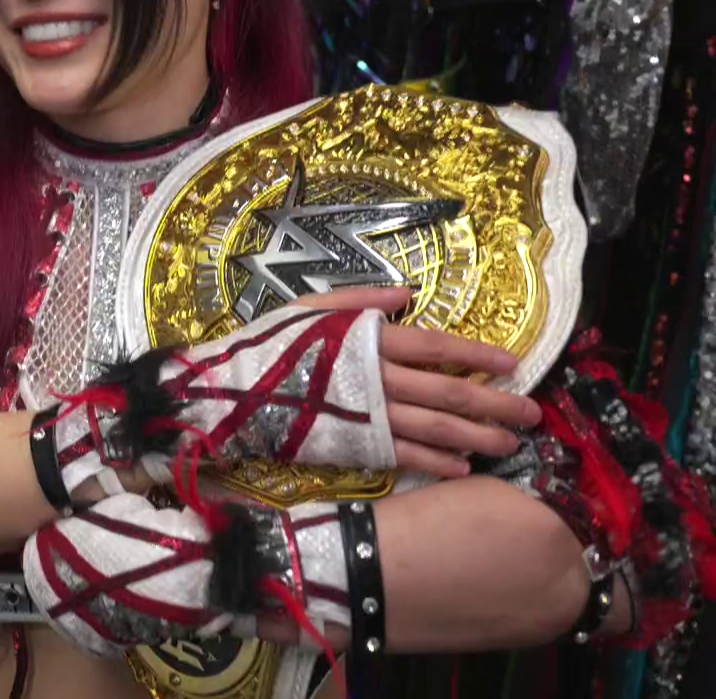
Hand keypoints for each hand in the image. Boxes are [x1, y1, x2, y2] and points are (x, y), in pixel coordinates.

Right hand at [292, 287, 540, 478]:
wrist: (230, 392)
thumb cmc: (269, 346)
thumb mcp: (309, 308)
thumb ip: (361, 298)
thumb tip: (409, 293)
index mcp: (367, 338)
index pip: (436, 345)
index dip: (477, 353)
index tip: (514, 363)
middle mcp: (376, 377)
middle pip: (448, 390)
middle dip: (495, 403)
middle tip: (532, 414)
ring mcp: (368, 414)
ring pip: (436, 427)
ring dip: (477, 437)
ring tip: (510, 444)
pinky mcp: (355, 445)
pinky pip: (406, 455)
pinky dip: (438, 462)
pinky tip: (464, 468)